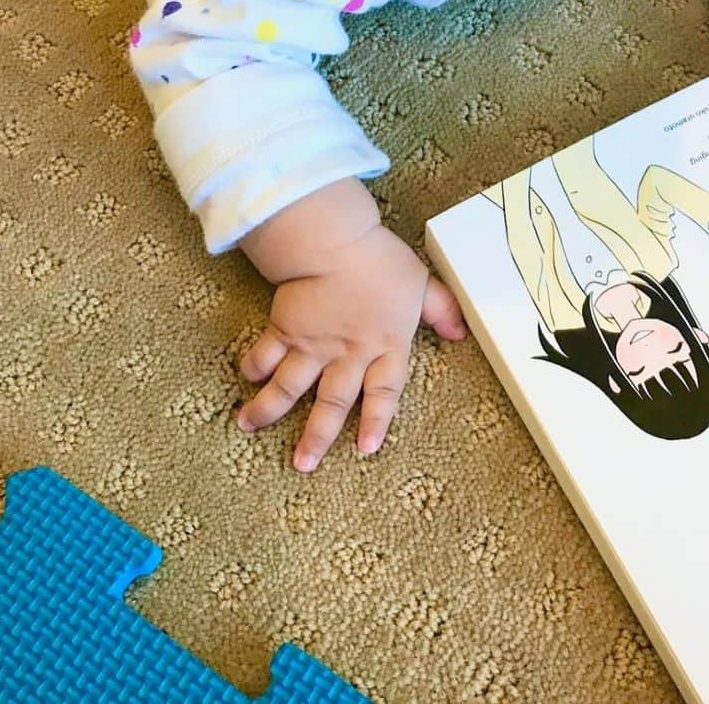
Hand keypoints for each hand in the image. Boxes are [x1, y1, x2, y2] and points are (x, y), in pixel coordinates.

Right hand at [237, 180, 465, 469]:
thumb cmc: (380, 260)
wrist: (333, 243)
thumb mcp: (422, 283)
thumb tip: (461, 332)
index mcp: (384, 346)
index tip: (365, 449)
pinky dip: (254, 367)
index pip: (384, 393)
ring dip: (268, 411)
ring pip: (288, 388)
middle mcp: (347, 355)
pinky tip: (247, 379)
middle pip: (331, 404)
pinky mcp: (285, 328)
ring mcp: (312, 345)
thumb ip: (442, 310)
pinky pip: (266, 354)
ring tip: (249, 427)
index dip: (376, 421)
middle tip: (302, 464)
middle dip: (316, 437)